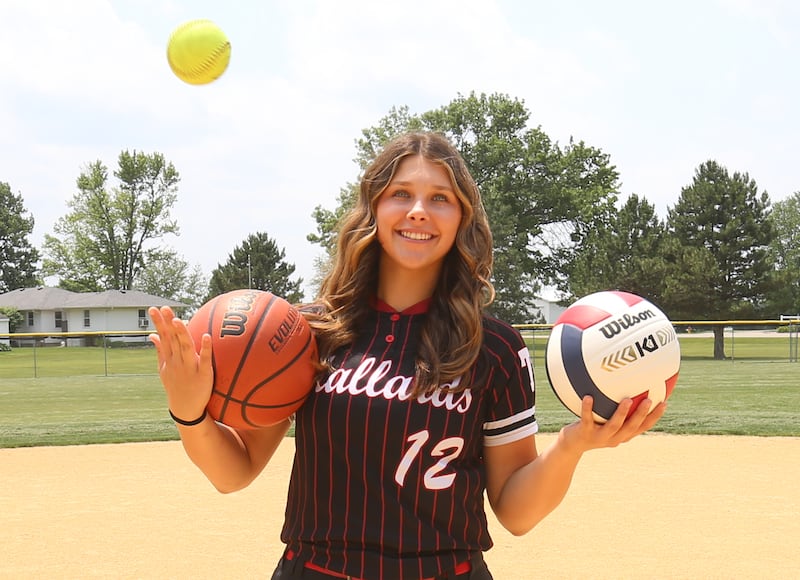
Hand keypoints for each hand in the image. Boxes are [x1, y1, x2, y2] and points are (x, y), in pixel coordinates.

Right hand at [148, 306, 213, 420]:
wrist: (186, 409)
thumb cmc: (176, 386)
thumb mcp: (164, 369)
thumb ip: (160, 350)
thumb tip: (152, 335)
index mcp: (169, 359)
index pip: (163, 337)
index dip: (159, 323)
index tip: (153, 308)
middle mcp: (177, 361)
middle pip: (172, 339)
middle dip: (168, 324)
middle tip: (165, 308)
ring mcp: (189, 368)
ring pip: (185, 348)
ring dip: (182, 334)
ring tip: (179, 320)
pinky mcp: (203, 374)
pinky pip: (204, 360)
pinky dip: (205, 348)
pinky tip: (206, 336)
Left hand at [559, 395, 666, 454]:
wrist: (572, 444)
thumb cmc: (593, 427)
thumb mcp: (607, 418)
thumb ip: (619, 407)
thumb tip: (627, 384)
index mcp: (623, 435)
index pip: (643, 427)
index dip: (654, 417)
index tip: (664, 403)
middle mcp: (614, 438)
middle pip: (632, 427)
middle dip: (641, 414)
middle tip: (649, 399)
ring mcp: (600, 436)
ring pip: (613, 425)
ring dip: (621, 413)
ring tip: (626, 399)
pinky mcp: (585, 433)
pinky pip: (587, 418)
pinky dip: (587, 408)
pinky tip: (588, 396)